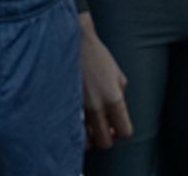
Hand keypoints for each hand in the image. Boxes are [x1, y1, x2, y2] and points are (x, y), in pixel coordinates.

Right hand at [80, 14, 133, 149]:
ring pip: (85, 141)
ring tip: (90, 126)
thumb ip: (119, 94)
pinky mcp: (63, 106)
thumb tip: (116, 112)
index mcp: (114, 98)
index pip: (124, 130)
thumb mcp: (117, 74)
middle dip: (106, 138)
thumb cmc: (97, 57)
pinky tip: (76, 120)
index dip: (122, 131)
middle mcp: (96, 107)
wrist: (73, 45)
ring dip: (89, 137)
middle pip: (105, 142)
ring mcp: (78, 109)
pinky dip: (75, 129)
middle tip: (104, 127)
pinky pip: (71, 129)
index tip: (118, 126)